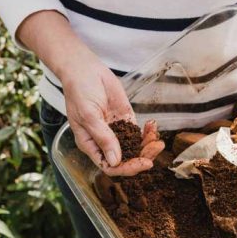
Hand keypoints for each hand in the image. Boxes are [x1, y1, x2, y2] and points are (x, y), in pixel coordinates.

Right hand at [15, 10, 162, 175]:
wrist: (84, 69)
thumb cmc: (79, 91)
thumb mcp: (88, 116)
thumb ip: (103, 137)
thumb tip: (114, 161)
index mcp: (91, 145)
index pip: (109, 166)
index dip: (127, 168)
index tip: (143, 163)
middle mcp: (104, 141)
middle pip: (126, 159)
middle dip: (142, 157)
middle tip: (156, 148)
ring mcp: (116, 131)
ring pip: (135, 147)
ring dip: (148, 146)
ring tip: (158, 140)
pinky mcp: (125, 119)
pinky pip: (139, 132)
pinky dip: (148, 132)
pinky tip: (153, 126)